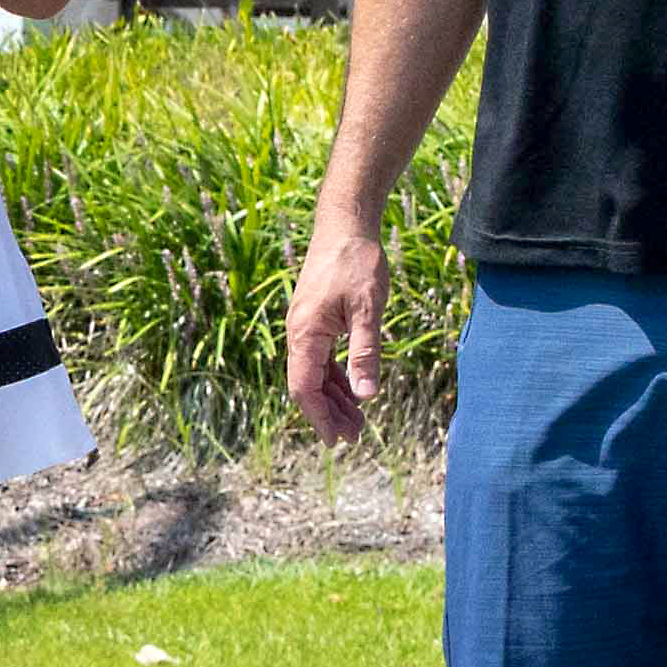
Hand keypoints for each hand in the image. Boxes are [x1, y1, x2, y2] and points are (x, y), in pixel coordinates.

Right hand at [285, 214, 388, 447]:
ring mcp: (305, 327)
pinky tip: (352, 389)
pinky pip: (320, 359)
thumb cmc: (357, 263)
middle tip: (355, 437)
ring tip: (357, 421)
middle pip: (307, 386)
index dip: (320, 418)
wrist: (345, 225)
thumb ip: (365, 353)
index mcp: (305, 334)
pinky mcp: (315, 320)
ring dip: (333, 399)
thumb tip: (366, 396)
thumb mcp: (367, 310)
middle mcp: (298, 334)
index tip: (337, 441)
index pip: (304, 389)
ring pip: (314, 374)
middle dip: (329, 414)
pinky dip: (335, 378)